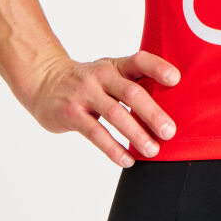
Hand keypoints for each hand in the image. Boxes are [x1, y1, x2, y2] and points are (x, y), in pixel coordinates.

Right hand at [20, 49, 180, 167]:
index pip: (139, 60)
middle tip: (169, 131)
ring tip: (152, 150)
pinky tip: (127, 159)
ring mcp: (84, 94)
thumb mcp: (109, 73)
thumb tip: (171, 108)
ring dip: (136, 134)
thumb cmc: (88, 82)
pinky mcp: (71, 113)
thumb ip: (133, 84)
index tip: (176, 80)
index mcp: (115, 65)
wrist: (44, 81)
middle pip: (131, 92)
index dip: (158, 68)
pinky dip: (113, 148)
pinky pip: (95, 133)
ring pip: (115, 114)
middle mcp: (100, 76)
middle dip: (152, 113)